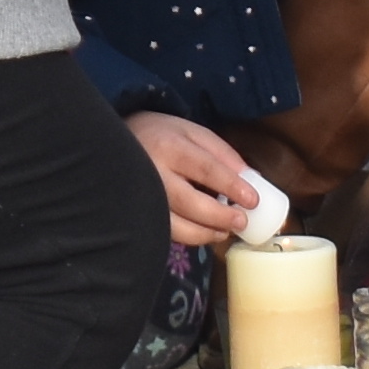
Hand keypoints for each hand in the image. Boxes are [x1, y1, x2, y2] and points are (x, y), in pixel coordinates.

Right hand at [130, 109, 275, 247]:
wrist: (114, 142)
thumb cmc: (161, 136)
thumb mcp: (192, 131)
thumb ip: (222, 153)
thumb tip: (250, 181)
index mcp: (170, 146)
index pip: (206, 169)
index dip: (232, 187)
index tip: (253, 200)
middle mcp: (152, 173)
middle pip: (190, 202)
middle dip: (220, 216)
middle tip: (241, 221)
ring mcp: (141, 197)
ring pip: (175, 225)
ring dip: (205, 233)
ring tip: (225, 231)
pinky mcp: (137, 214)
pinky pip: (165, 232)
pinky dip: (189, 237)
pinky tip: (205, 233)